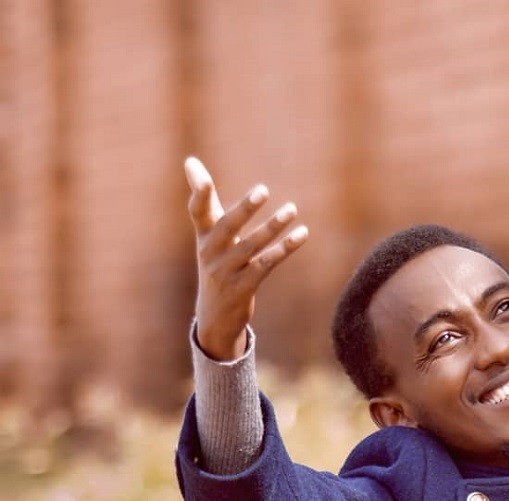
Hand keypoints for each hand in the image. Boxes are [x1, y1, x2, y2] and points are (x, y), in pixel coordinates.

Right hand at [185, 157, 307, 359]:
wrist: (214, 317)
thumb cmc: (216, 265)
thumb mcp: (208, 235)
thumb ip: (205, 201)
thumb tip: (191, 161)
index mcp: (203, 237)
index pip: (197, 212)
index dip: (198, 194)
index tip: (200, 174)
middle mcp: (211, 254)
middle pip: (227, 227)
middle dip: (244, 209)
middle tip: (262, 190)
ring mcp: (226, 272)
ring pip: (251, 247)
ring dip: (273, 227)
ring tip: (292, 209)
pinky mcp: (243, 288)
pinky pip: (266, 264)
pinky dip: (285, 248)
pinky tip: (302, 234)